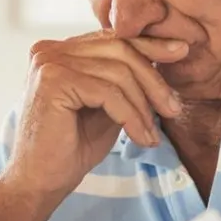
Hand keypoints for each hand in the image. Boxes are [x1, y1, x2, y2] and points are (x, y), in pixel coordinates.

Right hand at [2, 32, 188, 198]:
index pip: (112, 38)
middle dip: (152, 79)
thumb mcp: (107, 106)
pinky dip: (131, 116)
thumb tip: (165, 56)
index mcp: (59, 51)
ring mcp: (48, 63)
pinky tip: (140, 138)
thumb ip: (124, 80)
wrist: (39, 183)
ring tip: (153, 134)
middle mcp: (49, 50)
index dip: (149, 45)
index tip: (181, 51)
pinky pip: (108, 92)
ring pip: (117, 72)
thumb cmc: (71, 148)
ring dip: (143, 105)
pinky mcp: (53, 81)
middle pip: (119, 49)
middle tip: (173, 108)